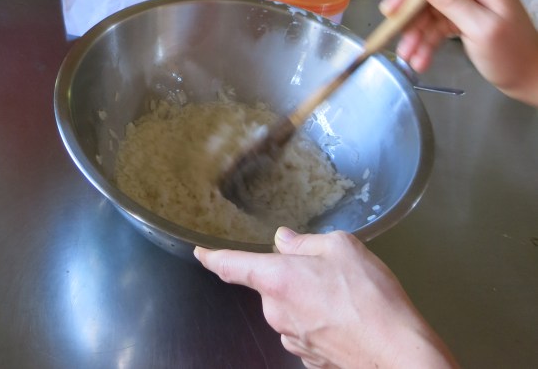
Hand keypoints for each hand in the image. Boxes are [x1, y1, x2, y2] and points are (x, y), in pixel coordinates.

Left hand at [195, 228, 456, 368]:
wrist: (397, 352)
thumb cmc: (371, 298)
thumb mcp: (342, 247)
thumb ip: (306, 242)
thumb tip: (286, 240)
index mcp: (277, 279)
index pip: (232, 266)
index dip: (213, 257)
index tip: (200, 253)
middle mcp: (277, 311)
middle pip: (271, 283)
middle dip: (291, 273)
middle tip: (326, 268)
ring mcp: (292, 337)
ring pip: (290, 306)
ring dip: (308, 297)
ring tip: (345, 294)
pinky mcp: (309, 357)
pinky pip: (305, 328)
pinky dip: (320, 319)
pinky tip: (346, 316)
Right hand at [380, 0, 537, 104]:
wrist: (528, 81)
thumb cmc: (513, 54)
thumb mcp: (482, 27)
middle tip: (390, 14)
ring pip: (427, 1)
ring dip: (412, 26)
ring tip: (404, 52)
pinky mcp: (457, 17)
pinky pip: (432, 22)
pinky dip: (422, 39)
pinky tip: (417, 58)